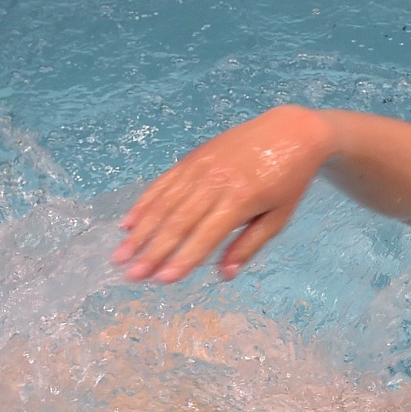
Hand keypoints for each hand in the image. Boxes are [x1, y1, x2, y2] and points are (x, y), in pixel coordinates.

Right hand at [115, 105, 332, 281]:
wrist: (290, 131)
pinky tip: (128, 223)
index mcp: (240, 199)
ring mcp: (200, 167)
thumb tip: (224, 275)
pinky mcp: (192, 158)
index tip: (162, 280)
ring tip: (120, 255)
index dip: (183, 258)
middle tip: (131, 275)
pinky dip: (144, 203)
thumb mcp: (278, 218)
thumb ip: (248, 246)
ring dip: (140, 232)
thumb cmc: (287, 180)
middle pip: (177, 221)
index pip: (205, 235)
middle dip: (152, 251)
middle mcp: (215, 182)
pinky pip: (163, 183)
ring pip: (164, 203)